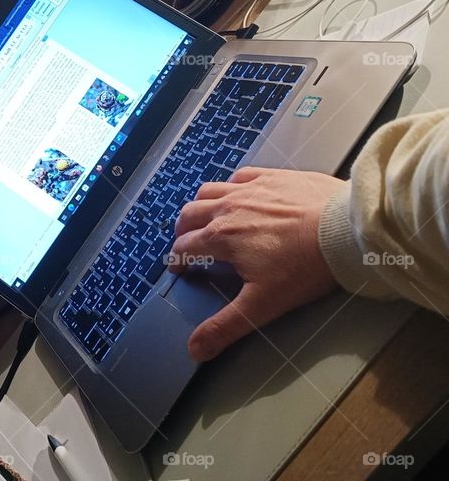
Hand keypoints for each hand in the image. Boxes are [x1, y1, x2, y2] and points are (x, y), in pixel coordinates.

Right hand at [169, 166, 346, 361]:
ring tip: (206, 217)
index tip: (180, 269)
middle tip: (187, 243)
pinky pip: (240, 175)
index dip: (177, 260)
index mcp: (221, 238)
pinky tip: (239, 193)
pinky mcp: (273, 176)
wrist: (347, 231)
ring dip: (201, 205)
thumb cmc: (305, 267)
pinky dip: (231, 185)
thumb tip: (193, 350)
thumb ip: (225, 326)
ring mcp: (250, 188)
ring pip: (209, 190)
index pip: (184, 247)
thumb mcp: (263, 304)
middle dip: (182, 230)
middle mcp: (228, 208)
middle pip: (189, 214)